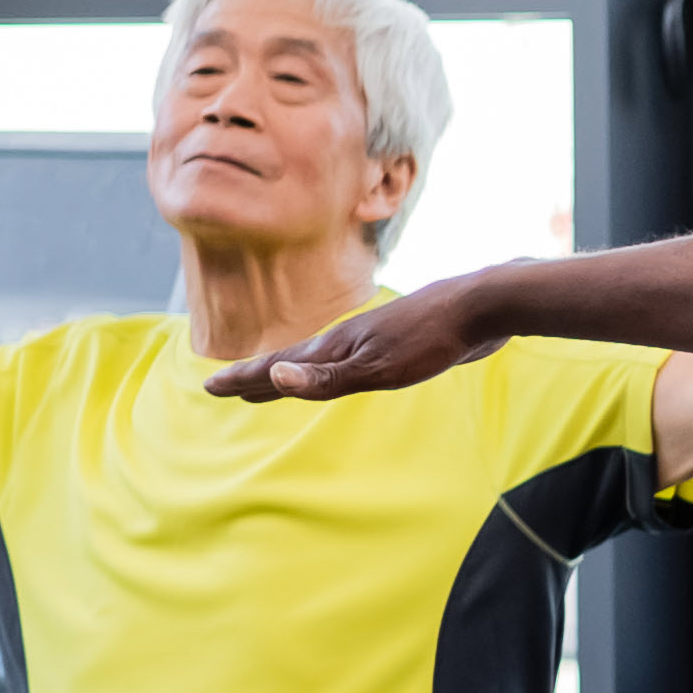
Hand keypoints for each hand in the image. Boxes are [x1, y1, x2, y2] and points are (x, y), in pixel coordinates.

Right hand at [207, 277, 510, 402]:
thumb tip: (274, 377)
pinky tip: (345, 370)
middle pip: (292, 362)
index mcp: (337, 348)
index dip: (245, 379)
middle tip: (226, 386)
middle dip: (258, 377)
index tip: (210, 386)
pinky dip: (333, 370)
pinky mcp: (400, 344)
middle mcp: (348, 341)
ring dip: (292, 372)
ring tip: (275, 379)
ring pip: (321, 360)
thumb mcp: (378, 368)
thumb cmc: (431, 339)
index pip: (277, 367)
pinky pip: (351, 361)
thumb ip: (327, 378)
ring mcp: (373, 339)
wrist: (482, 305)